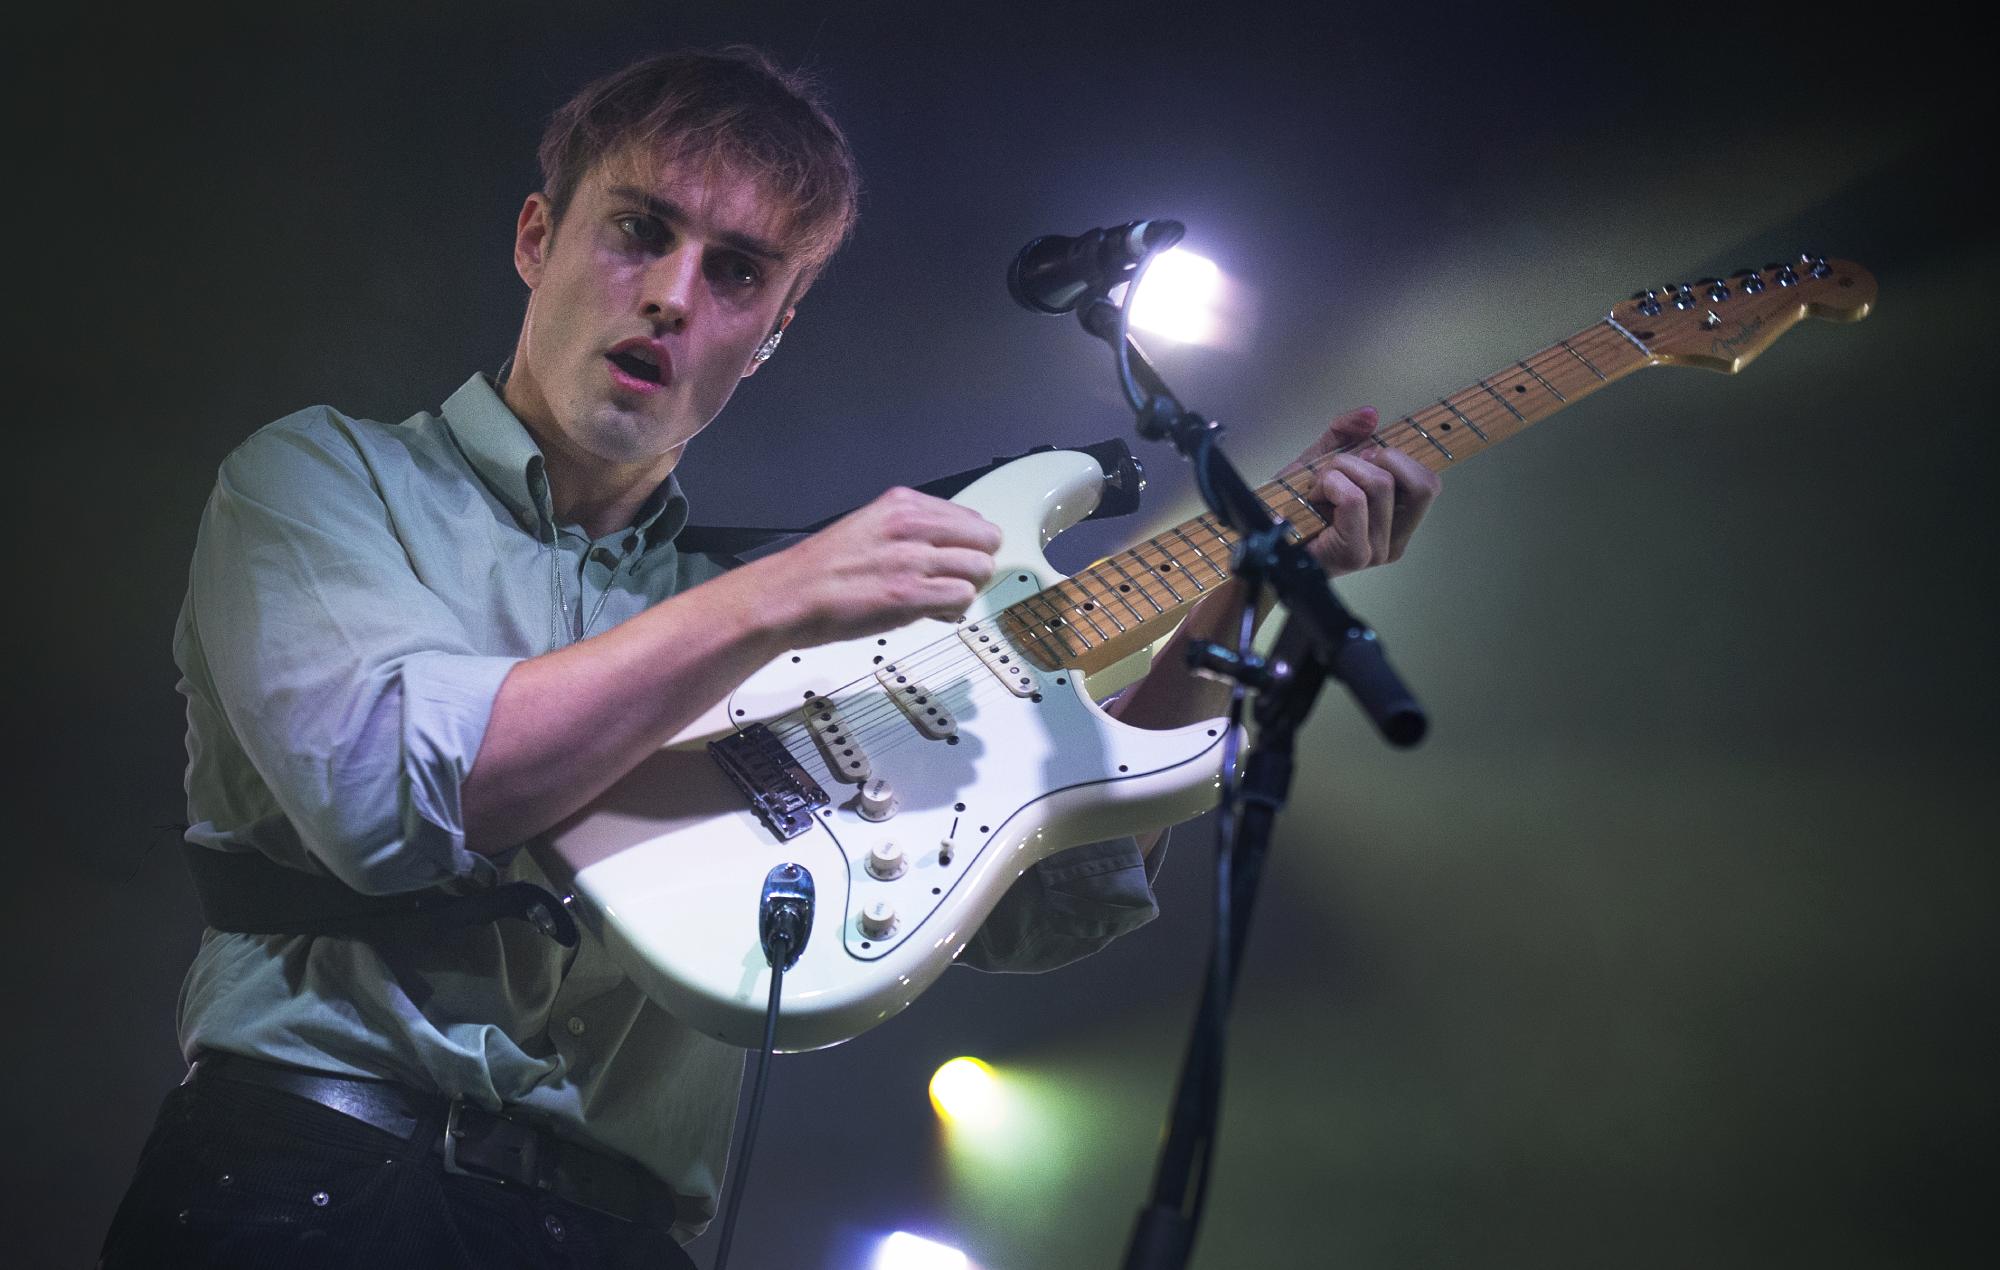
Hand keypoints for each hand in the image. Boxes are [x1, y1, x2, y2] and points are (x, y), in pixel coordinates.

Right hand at [757, 487, 1000, 646]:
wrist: (789, 595)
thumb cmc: (824, 569)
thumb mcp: (871, 525)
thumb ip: (912, 528)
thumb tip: (952, 545)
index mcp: (904, 504)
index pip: (972, 519)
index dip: (967, 546)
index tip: (952, 562)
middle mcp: (912, 525)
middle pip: (987, 541)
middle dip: (975, 566)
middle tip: (951, 582)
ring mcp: (912, 559)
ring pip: (980, 570)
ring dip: (966, 590)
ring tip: (937, 600)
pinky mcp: (910, 593)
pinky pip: (963, 597)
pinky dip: (953, 611)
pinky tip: (929, 613)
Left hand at [1280, 406, 1441, 575]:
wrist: (1262, 538)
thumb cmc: (1292, 507)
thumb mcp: (1322, 460)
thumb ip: (1347, 433)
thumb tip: (1370, 414)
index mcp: (1398, 523)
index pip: (1428, 484)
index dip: (1398, 459)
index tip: (1362, 460)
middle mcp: (1394, 541)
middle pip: (1418, 483)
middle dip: (1373, 460)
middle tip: (1338, 471)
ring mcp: (1377, 551)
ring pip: (1381, 484)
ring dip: (1341, 471)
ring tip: (1318, 487)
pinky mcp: (1355, 553)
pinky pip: (1355, 499)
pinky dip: (1331, 485)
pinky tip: (1313, 498)